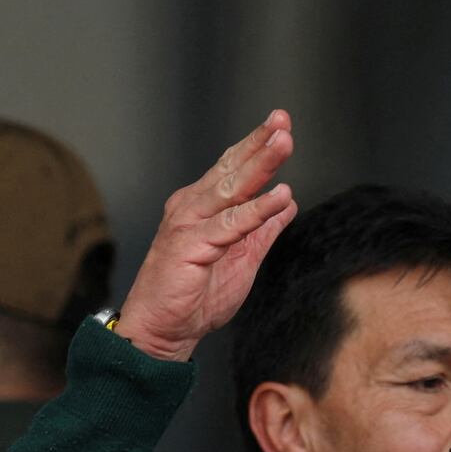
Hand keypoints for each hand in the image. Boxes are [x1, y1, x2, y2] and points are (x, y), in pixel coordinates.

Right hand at [119, 110, 298, 360]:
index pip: (234, 170)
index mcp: (203, 207)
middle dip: (259, 143)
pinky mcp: (191, 246)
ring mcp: (189, 224)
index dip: (257, 147)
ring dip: (260, 165)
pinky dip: (256, 210)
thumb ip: (263, 230)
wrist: (163, 331)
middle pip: (232, 170)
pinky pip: (230, 225)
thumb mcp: (242, 258)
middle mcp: (192, 207)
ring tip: (284, 143)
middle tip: (282, 120)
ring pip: (231, 189)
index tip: (281, 126)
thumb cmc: (196, 296)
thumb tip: (287, 203)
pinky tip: (280, 197)